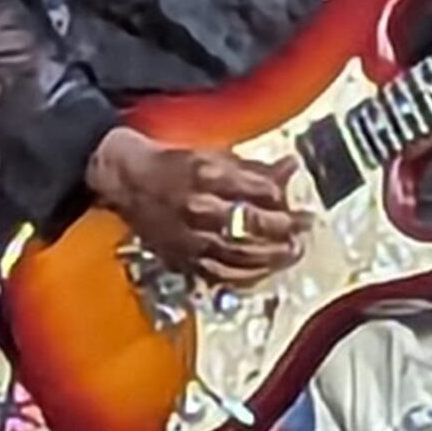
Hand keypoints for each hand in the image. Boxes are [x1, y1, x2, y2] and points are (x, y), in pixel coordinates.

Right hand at [88, 127, 305, 286]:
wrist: (127, 182)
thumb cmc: (171, 166)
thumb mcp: (213, 155)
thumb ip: (254, 167)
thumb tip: (290, 168)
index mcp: (207, 175)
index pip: (259, 192)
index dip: (284, 201)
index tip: (300, 204)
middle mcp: (199, 208)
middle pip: (253, 226)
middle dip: (285, 230)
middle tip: (303, 229)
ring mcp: (190, 238)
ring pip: (241, 255)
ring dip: (273, 256)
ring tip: (291, 252)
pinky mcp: (183, 259)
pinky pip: (221, 274)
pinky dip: (248, 275)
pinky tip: (264, 270)